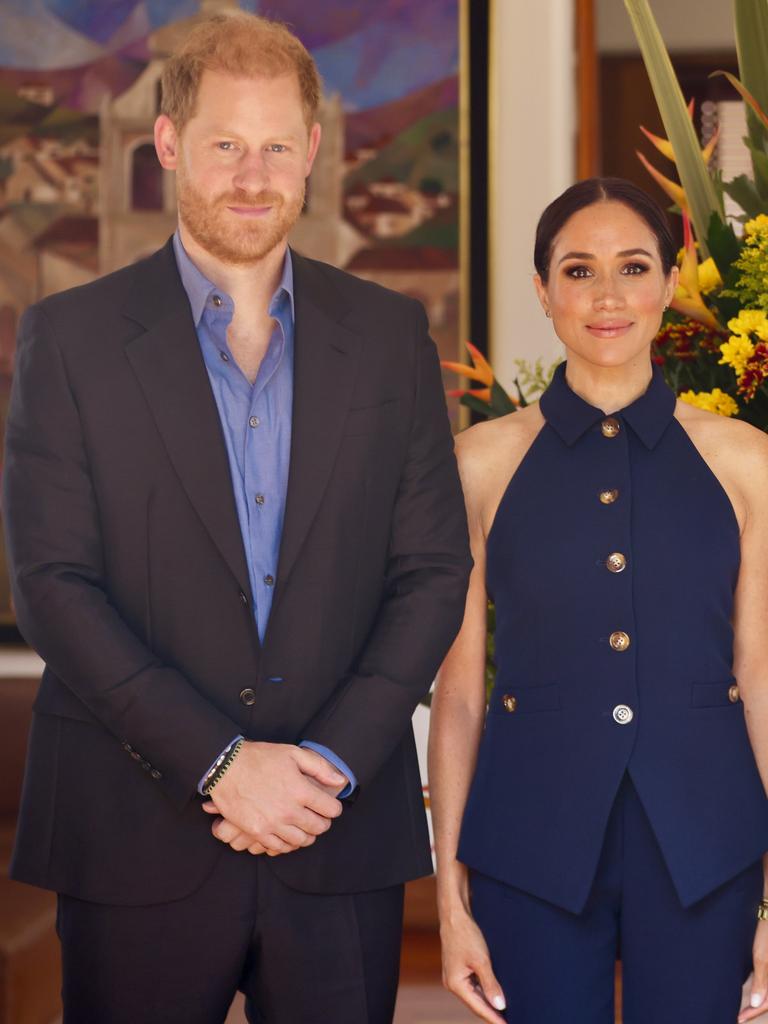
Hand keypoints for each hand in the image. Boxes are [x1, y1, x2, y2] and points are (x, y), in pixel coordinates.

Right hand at [202, 741, 344, 854]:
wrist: (225, 768)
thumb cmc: (260, 758)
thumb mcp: (293, 753)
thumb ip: (320, 767)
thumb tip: (340, 781)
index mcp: (301, 791)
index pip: (331, 810)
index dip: (334, 808)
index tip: (329, 805)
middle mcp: (289, 811)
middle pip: (319, 828)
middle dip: (323, 822)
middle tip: (318, 816)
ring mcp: (273, 825)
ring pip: (301, 841)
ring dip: (307, 834)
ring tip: (304, 825)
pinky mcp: (257, 833)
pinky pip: (280, 848)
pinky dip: (288, 844)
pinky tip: (287, 833)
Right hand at [440, 908, 505, 1022]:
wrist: (454, 916)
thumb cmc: (466, 935)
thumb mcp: (481, 960)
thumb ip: (490, 984)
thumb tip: (500, 1005)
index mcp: (456, 984)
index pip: (478, 1008)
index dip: (494, 1018)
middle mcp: (453, 984)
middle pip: (475, 1004)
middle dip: (491, 1013)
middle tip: (508, 1021)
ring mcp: (455, 977)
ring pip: (475, 995)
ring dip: (488, 1003)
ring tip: (505, 1012)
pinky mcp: (458, 970)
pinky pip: (473, 986)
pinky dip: (483, 991)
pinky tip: (494, 994)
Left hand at [739, 920, 767, 1021]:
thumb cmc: (766, 933)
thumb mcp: (761, 957)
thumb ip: (760, 981)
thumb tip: (756, 1004)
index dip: (754, 1012)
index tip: (739, 1018)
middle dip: (755, 1009)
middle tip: (739, 1017)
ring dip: (757, 1001)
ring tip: (742, 1009)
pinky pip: (766, 982)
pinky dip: (758, 989)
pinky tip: (748, 992)